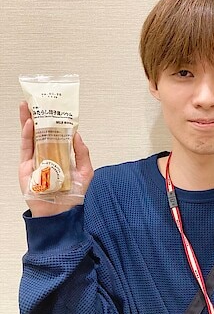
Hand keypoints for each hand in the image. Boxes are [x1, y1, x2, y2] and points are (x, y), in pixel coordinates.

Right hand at [19, 101, 93, 216]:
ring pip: (31, 136)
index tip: (56, 107)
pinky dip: (27, 135)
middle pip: (42, 132)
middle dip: (39, 116)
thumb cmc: (74, 194)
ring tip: (27, 105)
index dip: (56, 121)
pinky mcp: (27, 166)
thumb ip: (83, 153)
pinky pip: (26, 148)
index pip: (58, 134)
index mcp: (62, 154)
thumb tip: (77, 134)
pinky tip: (29, 123)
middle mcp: (48, 155)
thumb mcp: (85, 171)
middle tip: (37, 100)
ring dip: (28, 120)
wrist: (60, 213)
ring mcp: (36, 160)